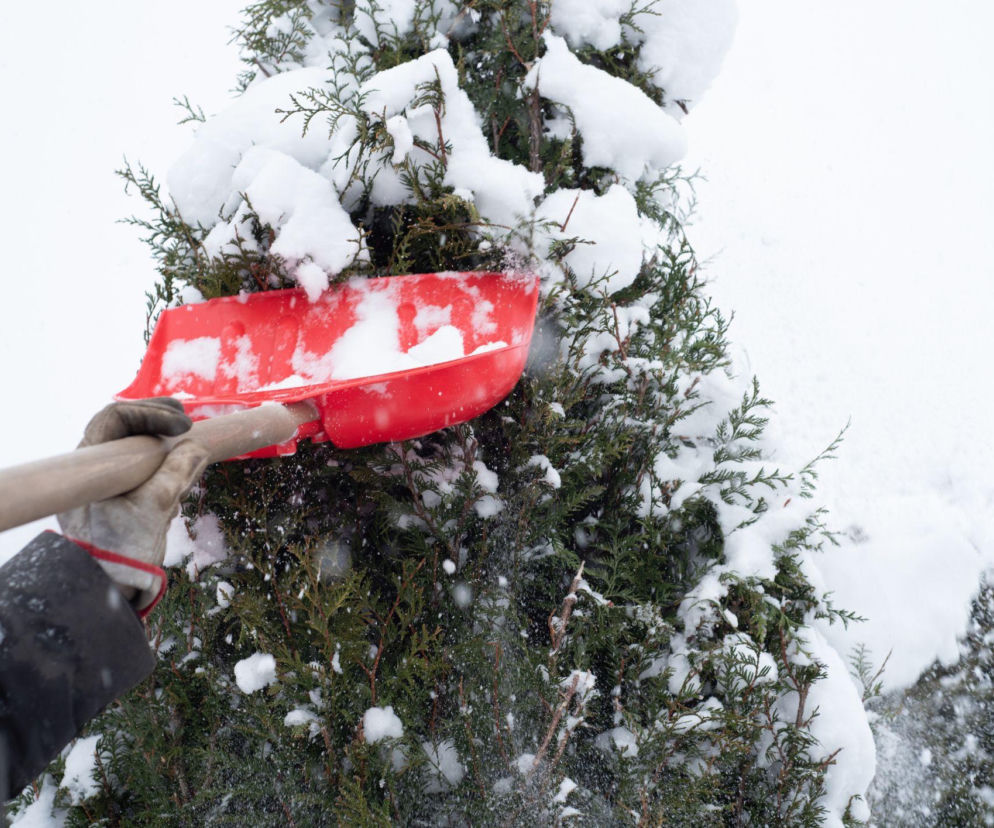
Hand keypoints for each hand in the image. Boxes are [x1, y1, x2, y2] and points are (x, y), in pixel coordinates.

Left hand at [57, 398, 209, 615]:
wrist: (111, 586)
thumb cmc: (119, 548)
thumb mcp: (152, 509)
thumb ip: (175, 474)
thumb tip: (197, 448)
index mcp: (90, 463)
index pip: (117, 417)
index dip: (152, 413)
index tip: (184, 427)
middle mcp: (97, 466)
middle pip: (127, 426)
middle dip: (159, 419)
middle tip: (187, 421)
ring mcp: (113, 480)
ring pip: (140, 446)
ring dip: (168, 444)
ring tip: (191, 451)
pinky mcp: (128, 494)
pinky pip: (150, 468)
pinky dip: (170, 465)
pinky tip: (184, 476)